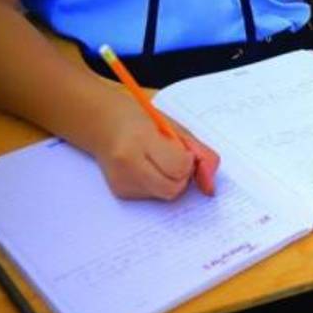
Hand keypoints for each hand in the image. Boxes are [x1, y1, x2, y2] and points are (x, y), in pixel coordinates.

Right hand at [97, 102, 219, 200]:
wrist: (101, 122)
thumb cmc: (140, 117)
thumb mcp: (172, 126)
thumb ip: (198, 152)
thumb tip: (211, 186)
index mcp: (141, 140)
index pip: (179, 168)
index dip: (189, 162)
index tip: (185, 151)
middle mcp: (127, 165)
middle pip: (173, 189)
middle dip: (183, 176)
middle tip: (175, 158)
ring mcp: (121, 182)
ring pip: (164, 194)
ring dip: (171, 180)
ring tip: (158, 159)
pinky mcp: (120, 193)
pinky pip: (153, 195)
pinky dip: (158, 183)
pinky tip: (147, 166)